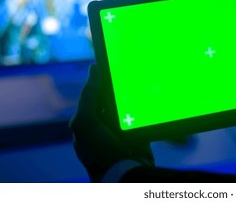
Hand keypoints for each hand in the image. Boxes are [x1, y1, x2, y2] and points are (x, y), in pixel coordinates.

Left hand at [69, 64, 153, 181]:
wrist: (125, 173)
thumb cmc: (99, 150)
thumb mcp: (85, 121)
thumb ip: (88, 96)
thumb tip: (94, 69)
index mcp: (86, 122)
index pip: (93, 94)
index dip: (100, 79)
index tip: (111, 62)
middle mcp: (102, 126)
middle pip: (111, 98)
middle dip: (118, 85)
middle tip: (129, 66)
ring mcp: (120, 132)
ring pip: (126, 106)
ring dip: (132, 95)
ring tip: (141, 78)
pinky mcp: (138, 136)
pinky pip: (140, 116)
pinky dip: (144, 107)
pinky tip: (149, 95)